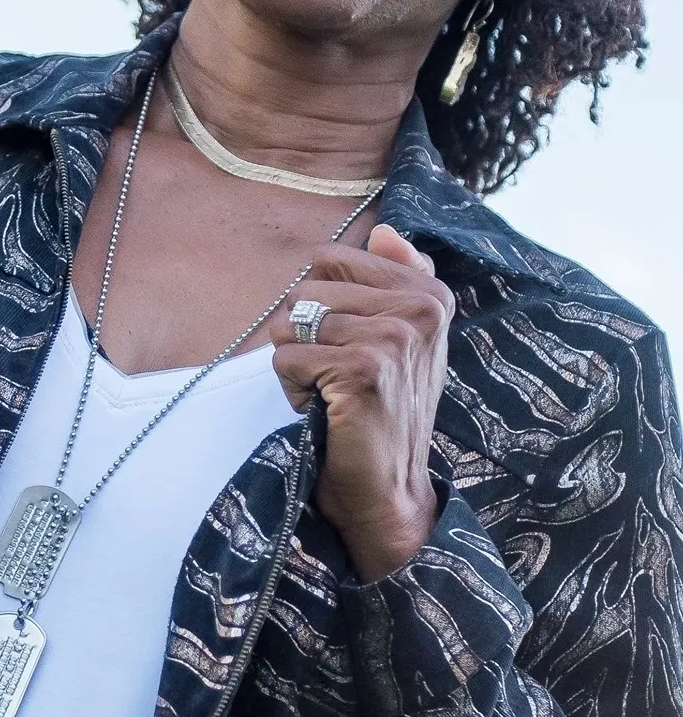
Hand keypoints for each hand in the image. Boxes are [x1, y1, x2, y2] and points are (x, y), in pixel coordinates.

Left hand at [270, 223, 452, 581]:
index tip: (349, 343)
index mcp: (429, 292)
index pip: (329, 258)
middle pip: (305, 288)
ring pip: (290, 322)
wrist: (388, 486)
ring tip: (330, 391)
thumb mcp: (400, 336)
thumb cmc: (383, 405)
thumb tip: (386, 230)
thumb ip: (395, 277)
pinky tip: (325, 408)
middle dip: (303, 334)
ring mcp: (394, 338)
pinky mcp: (364, 370)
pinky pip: (287, 357)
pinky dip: (292, 386)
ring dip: (296, 362)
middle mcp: (420, 309)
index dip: (321, 303)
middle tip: (336, 374)